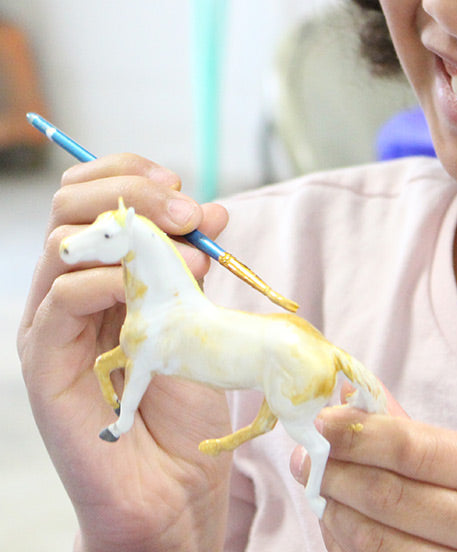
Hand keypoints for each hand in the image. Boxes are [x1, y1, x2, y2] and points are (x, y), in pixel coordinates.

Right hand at [17, 154, 232, 551]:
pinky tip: (146, 292)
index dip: (132, 174)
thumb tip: (211, 212)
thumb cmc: (185, 397)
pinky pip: (60, 298)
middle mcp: (69, 287)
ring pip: (63, 242)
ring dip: (133, 235)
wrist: (171, 481)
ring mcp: (52, 322)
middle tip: (188, 212)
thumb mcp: (198, 314)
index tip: (183, 188)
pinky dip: (107, 280)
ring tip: (191, 262)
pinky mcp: (45, 360)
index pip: (94, 194)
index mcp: (102, 269)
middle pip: (71, 204)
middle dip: (134, 192)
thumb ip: (194, 263)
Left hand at [292, 397, 456, 551]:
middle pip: (399, 497)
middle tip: (305, 458)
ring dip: (341, 516)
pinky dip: (360, 551)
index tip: (320, 420)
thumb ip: (438, 446)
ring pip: (388, 546)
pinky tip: (344, 531)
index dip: (363, 434)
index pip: (422, 450)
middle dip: (341, 474)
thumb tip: (370, 405)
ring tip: (320, 492)